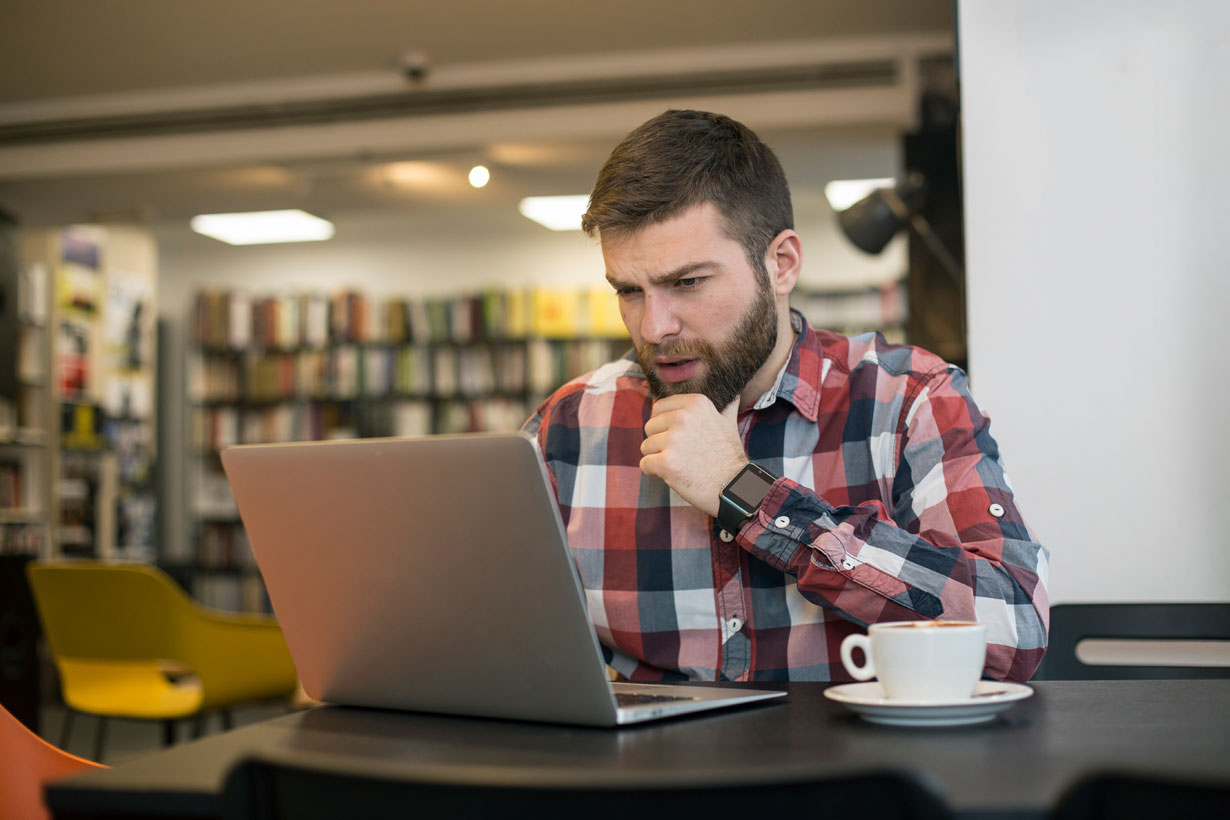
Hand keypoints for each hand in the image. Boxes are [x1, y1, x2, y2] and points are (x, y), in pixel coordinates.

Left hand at [640, 395, 747, 516]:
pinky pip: (644, 464)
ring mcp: (674, 440)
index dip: (665, 426)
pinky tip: (673, 475)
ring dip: (658, 458)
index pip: (658, 408)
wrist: (734, 487)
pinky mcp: (666, 462)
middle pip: (650, 427)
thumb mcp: (728, 422)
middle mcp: (683, 417)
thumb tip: (732, 392)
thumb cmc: (728, 456)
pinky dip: (654, 472)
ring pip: (646, 446)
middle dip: (660, 443)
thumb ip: (725, 404)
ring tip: (680, 465)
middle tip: (682, 455)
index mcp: (695, 404)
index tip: (681, 438)